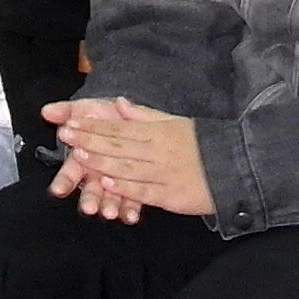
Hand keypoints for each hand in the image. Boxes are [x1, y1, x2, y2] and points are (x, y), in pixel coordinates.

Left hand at [44, 95, 211, 221]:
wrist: (234, 168)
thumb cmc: (201, 144)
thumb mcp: (175, 121)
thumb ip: (145, 115)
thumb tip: (119, 102)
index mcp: (157, 131)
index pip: (118, 127)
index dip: (93, 125)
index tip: (70, 123)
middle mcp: (157, 150)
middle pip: (118, 145)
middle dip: (89, 140)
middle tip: (65, 135)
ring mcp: (163, 174)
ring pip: (127, 167)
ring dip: (102, 161)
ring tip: (78, 156)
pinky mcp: (170, 196)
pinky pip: (145, 191)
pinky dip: (126, 187)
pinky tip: (107, 183)